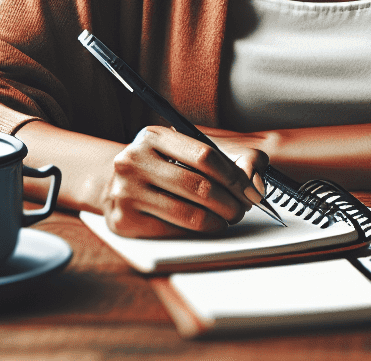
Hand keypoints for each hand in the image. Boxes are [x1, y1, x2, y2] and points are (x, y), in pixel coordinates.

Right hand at [97, 126, 270, 237]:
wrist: (113, 184)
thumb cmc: (160, 166)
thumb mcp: (182, 149)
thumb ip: (227, 157)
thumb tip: (257, 182)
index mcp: (153, 136)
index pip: (205, 155)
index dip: (235, 176)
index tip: (250, 190)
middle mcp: (134, 161)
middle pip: (200, 186)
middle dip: (231, 202)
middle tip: (242, 209)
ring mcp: (125, 191)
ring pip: (189, 213)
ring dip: (218, 220)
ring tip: (227, 218)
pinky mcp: (124, 220)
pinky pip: (174, 231)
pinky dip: (198, 232)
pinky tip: (206, 226)